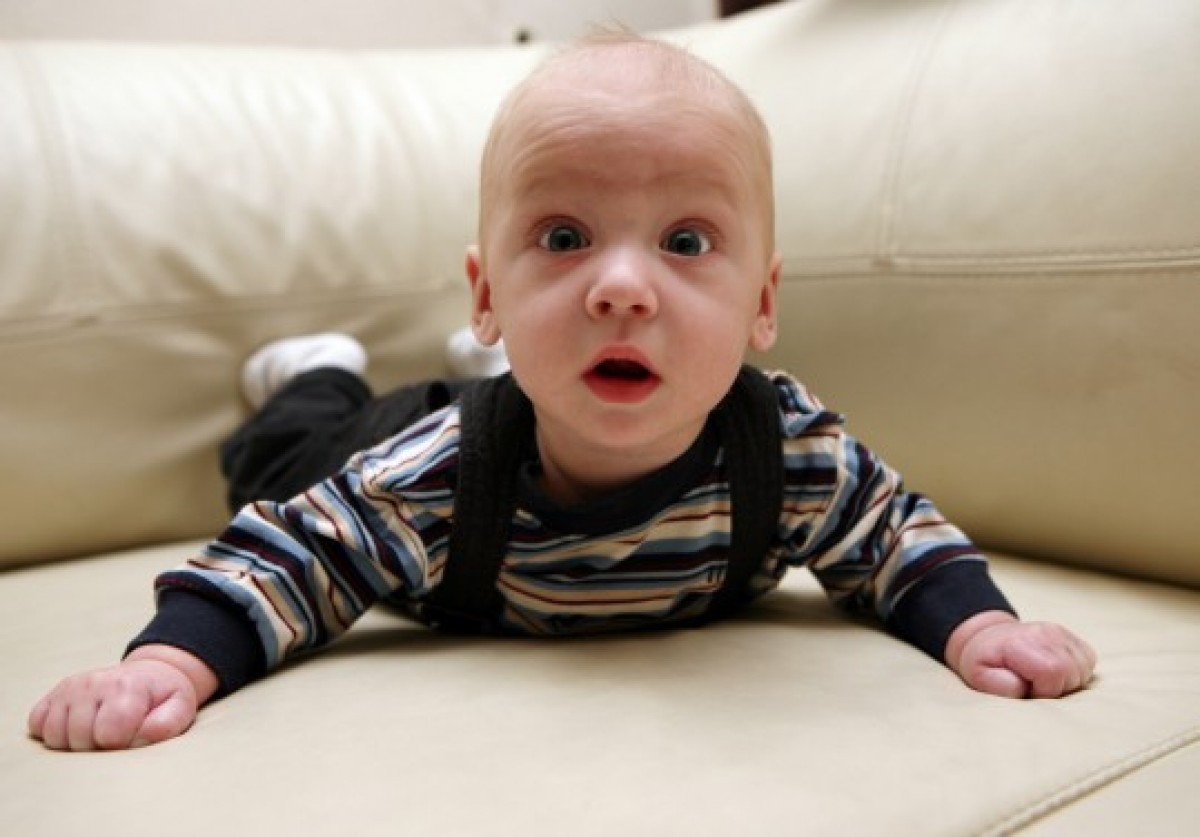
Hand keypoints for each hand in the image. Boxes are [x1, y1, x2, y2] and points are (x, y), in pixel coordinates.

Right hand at [28, 645, 217, 750]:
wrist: (150, 675)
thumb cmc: (163, 698)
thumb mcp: (180, 707)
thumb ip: (169, 723)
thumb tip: (146, 734)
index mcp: (126, 687)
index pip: (109, 735)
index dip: (122, 744)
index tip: (133, 736)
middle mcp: (93, 683)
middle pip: (78, 739)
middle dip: (98, 746)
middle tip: (116, 734)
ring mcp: (71, 687)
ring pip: (54, 736)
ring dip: (74, 743)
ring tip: (98, 731)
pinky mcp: (54, 694)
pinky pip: (36, 725)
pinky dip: (52, 733)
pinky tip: (76, 727)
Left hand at [945, 611, 1096, 698]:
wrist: (988, 638)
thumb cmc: (984, 661)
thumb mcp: (978, 675)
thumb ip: (999, 685)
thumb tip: (1023, 687)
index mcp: (1021, 642)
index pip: (1053, 671)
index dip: (1044, 690)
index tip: (1028, 689)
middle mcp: (1044, 633)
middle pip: (1073, 673)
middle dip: (1056, 688)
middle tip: (1035, 685)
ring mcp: (1059, 632)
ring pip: (1084, 669)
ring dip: (1067, 681)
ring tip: (1043, 678)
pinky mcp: (1069, 636)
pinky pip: (1089, 661)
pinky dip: (1076, 671)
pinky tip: (1056, 670)